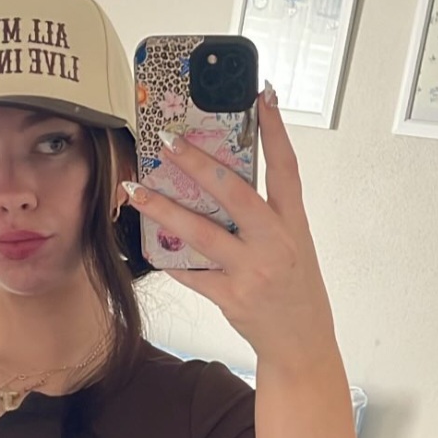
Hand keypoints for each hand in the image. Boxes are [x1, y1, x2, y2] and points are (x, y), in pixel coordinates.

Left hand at [123, 87, 338, 377]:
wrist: (301, 344)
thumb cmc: (295, 290)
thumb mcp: (293, 245)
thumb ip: (266, 217)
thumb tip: (222, 185)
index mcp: (293, 224)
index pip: (286, 168)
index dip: (275, 130)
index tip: (262, 94)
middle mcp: (274, 243)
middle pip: (233, 193)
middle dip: (197, 163)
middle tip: (168, 140)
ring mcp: (251, 271)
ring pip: (200, 233)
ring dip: (163, 209)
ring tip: (136, 189)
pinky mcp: (231, 298)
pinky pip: (192, 274)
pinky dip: (170, 260)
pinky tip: (149, 247)